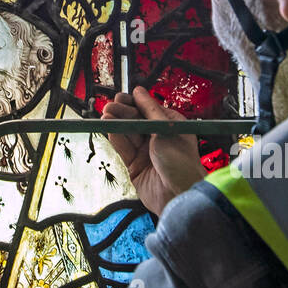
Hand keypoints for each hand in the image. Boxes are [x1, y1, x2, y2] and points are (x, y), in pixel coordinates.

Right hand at [102, 86, 205, 216]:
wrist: (180, 196)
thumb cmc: (181, 162)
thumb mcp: (166, 131)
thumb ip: (149, 111)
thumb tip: (139, 91)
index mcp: (170, 125)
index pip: (148, 109)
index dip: (134, 102)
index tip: (121, 97)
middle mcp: (157, 137)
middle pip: (135, 120)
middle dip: (123, 112)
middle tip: (110, 106)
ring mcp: (146, 152)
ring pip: (127, 134)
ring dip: (117, 124)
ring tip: (106, 115)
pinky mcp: (135, 166)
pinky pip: (123, 149)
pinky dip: (116, 138)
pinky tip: (109, 128)